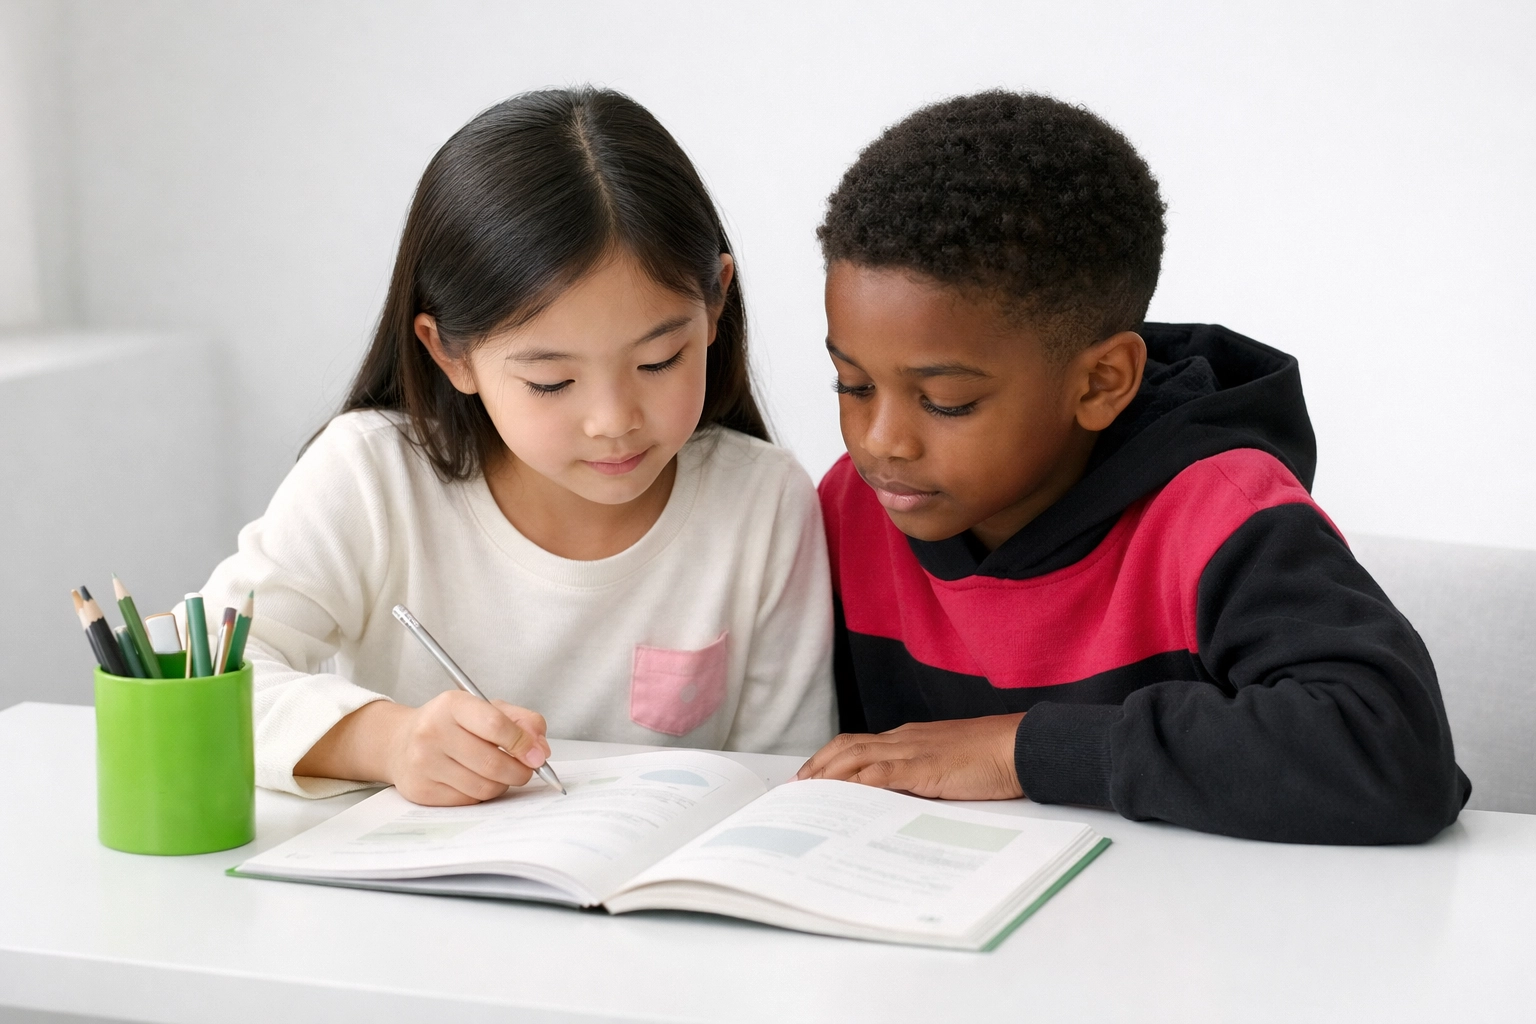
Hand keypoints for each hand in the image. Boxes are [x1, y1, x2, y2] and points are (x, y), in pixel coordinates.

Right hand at [384, 691, 551, 804]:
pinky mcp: (421, 789)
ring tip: (501, 773)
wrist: (400, 742)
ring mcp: (423, 763)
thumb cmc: (450, 724)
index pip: (496, 725)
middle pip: (492, 762)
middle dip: (520, 771)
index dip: (523, 743)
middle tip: (526, 770)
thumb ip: (521, 721)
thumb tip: (541, 750)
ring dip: (502, 784)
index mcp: (452, 705)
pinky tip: (477, 780)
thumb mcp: (485, 708)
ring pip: (483, 786)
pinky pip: (468, 800)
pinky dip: (482, 794)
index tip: (538, 755)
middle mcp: (433, 732)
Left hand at [794, 713, 1025, 800]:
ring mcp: (912, 751)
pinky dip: (857, 783)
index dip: (829, 758)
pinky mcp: (924, 768)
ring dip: (828, 775)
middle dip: (817, 766)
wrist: (1019, 746)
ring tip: (808, 793)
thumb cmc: (990, 757)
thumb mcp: (946, 765)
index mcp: (908, 738)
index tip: (809, 776)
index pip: (857, 744)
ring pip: (856, 757)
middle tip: (796, 787)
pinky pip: (882, 773)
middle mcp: (903, 740)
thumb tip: (894, 797)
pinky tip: (842, 797)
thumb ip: (919, 776)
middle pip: (847, 747)